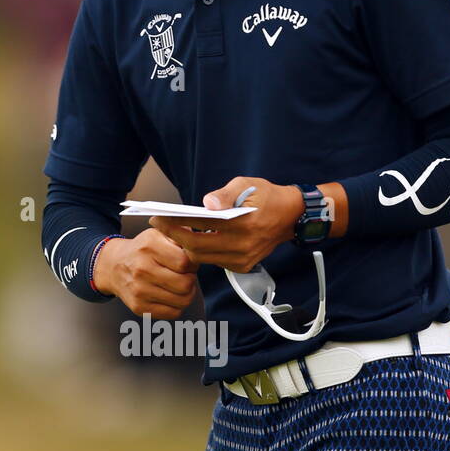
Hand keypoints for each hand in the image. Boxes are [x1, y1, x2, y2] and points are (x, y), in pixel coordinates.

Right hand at [94, 228, 199, 317]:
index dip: (193, 264)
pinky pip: (173, 313)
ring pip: (183, 301)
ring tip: (178, 285)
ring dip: (186, 294)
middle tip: (184, 275)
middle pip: (186, 284)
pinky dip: (177, 306)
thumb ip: (180, 235)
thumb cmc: (142, 250)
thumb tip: (199, 246)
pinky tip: (170, 296)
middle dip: (191, 279)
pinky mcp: (139, 307)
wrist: (113, 266)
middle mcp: (142, 269)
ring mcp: (139, 290)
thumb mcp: (157, 234)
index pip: (185, 263)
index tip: (188, 263)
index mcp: (149, 247)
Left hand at [148, 176, 303, 273]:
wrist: (291, 216)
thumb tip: (206, 203)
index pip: (200, 225)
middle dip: (173, 236)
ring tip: (172, 231)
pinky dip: (201, 252)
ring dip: (185, 245)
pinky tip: (192, 239)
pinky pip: (213, 262)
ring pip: (203, 258)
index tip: (158, 216)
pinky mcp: (243, 266)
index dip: (175, 222)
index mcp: (244, 223)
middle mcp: (243, 245)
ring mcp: (243, 259)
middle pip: (197, 247)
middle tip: (158, 224)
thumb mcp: (246, 184)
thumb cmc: (266, 196)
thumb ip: (225, 194)